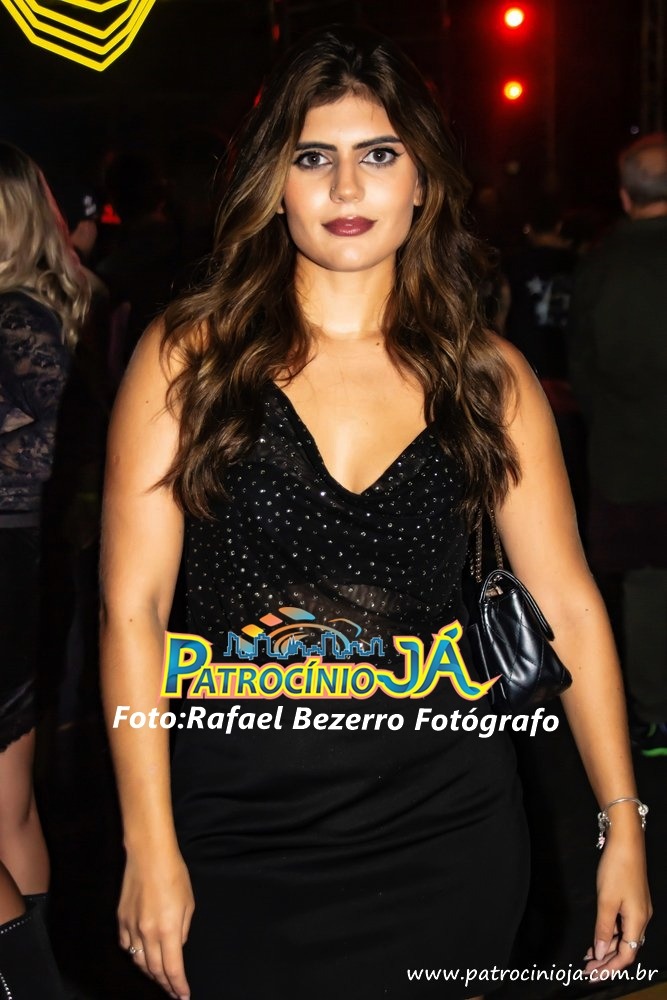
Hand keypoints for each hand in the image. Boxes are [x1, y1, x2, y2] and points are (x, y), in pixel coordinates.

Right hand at [118, 849, 194, 999]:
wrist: (149, 855)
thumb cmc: (174, 874)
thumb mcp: (188, 903)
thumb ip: (182, 930)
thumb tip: (177, 946)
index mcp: (168, 930)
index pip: (173, 969)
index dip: (178, 986)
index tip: (183, 996)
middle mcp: (148, 933)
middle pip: (155, 970)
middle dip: (165, 984)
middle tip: (173, 992)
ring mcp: (132, 927)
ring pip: (139, 961)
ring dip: (150, 972)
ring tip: (160, 978)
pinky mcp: (121, 920)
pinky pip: (127, 946)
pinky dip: (135, 955)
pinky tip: (141, 956)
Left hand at [583, 828, 651, 977]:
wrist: (626, 842)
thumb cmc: (617, 868)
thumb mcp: (606, 901)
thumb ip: (603, 928)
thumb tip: (599, 951)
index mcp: (638, 921)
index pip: (626, 955)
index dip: (610, 968)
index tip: (593, 975)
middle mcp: (641, 918)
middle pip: (625, 949)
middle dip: (606, 961)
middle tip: (588, 970)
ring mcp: (638, 909)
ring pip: (622, 937)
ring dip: (606, 948)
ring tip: (588, 957)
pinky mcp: (632, 900)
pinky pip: (621, 925)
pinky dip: (608, 933)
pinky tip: (596, 936)